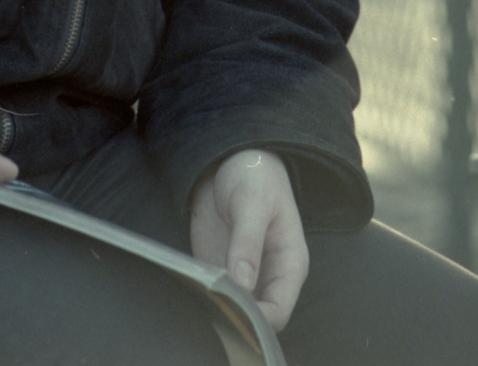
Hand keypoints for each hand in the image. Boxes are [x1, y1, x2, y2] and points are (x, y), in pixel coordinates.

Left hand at [189, 149, 308, 332]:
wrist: (230, 157)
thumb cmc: (254, 176)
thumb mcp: (254, 203)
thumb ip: (248, 242)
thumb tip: (242, 283)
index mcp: (289, 265)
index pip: (278, 311)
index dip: (258, 320)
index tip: (231, 312)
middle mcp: (268, 276)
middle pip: (256, 317)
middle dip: (235, 318)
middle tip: (210, 304)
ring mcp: (243, 274)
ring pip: (233, 309)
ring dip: (216, 308)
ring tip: (198, 297)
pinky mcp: (219, 266)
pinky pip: (213, 292)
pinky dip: (202, 295)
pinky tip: (189, 288)